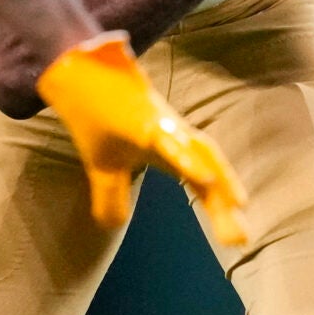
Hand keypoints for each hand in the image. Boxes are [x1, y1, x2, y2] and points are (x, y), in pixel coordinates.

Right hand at [35, 32, 247, 245]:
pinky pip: (165, 138)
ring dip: (216, 178)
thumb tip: (113, 224)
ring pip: (197, 151)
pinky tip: (198, 173)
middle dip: (224, 203)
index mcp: (168, 151)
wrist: (73, 73)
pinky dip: (182, 156)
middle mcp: (173, 135)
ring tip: (236, 204)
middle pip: (208, 170)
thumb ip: (110, 196)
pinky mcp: (141, 117)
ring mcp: (160, 123)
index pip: (202, 184)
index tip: (238, 241)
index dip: (221, 210)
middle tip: (240, 239)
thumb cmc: (95, 115)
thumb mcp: (102, 167)